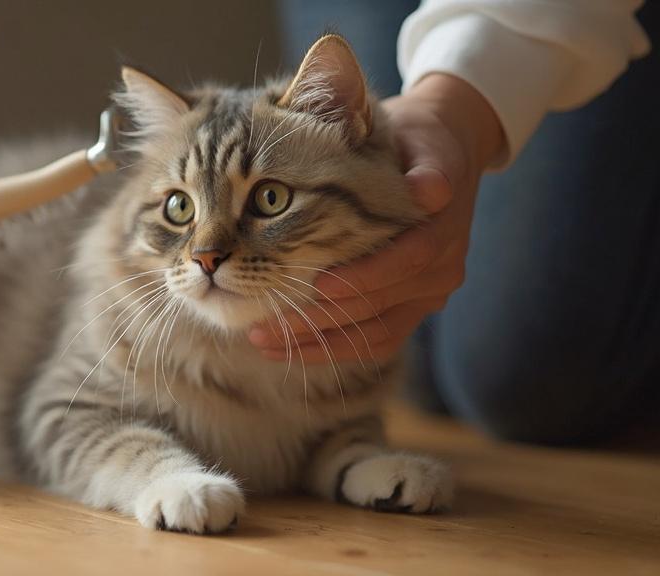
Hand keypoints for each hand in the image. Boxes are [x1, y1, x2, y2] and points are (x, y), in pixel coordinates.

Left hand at [250, 74, 503, 362]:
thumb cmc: (418, 141)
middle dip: (322, 317)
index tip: (320, 284)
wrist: (442, 153)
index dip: (366, 276)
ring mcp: (426, 295)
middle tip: (265, 322)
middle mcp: (442, 270)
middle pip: (381, 306)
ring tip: (261, 339)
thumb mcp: (423, 140)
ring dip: (317, 342)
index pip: (409, 261)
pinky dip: (329, 347)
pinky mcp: (409, 310)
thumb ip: (425, 165)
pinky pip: (373, 340)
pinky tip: (286, 348)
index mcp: (444, 229)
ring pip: (374, 333)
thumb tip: (428, 189)